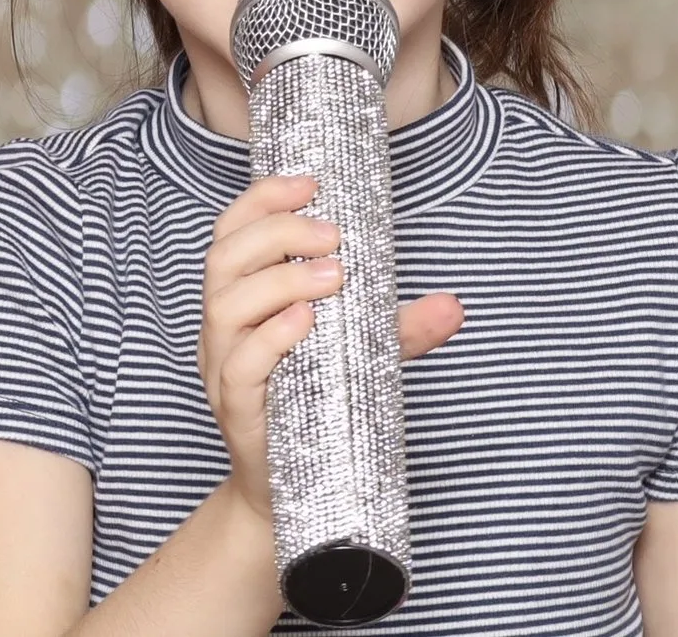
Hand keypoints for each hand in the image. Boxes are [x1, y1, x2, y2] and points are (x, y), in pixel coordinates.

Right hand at [199, 173, 465, 529]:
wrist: (291, 495)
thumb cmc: (319, 410)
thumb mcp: (363, 359)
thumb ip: (402, 330)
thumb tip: (455, 306)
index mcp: (240, 300)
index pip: (232, 232)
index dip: (263, 199)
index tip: (311, 183)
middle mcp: (222, 329)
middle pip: (224, 258)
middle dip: (278, 232)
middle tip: (335, 236)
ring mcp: (222, 370)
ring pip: (225, 305)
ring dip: (280, 279)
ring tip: (334, 276)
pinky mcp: (235, 411)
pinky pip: (239, 365)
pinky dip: (271, 337)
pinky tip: (306, 322)